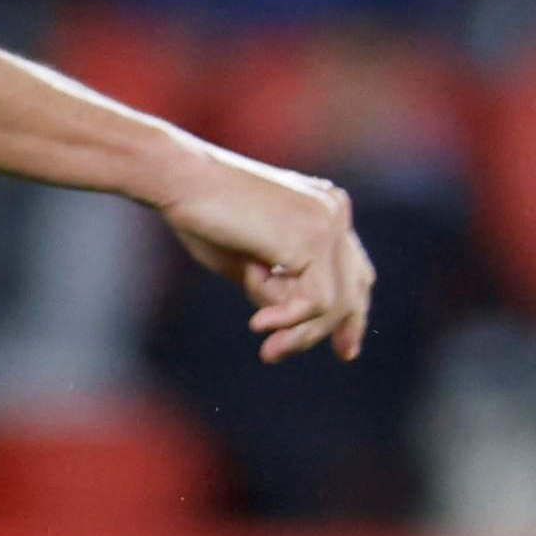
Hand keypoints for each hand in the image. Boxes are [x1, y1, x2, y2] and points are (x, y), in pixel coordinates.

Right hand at [159, 149, 371, 362]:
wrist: (180, 179)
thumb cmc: (202, 216)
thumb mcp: (249, 261)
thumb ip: (280, 286)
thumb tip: (297, 327)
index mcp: (326, 209)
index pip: (356, 271)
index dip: (354, 315)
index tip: (344, 352)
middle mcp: (334, 212)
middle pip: (353, 289)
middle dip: (321, 332)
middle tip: (273, 356)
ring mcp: (328, 223)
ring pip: (336, 303)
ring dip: (298, 331)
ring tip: (264, 344)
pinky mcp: (312, 238)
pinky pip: (317, 301)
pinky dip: (288, 319)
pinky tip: (258, 323)